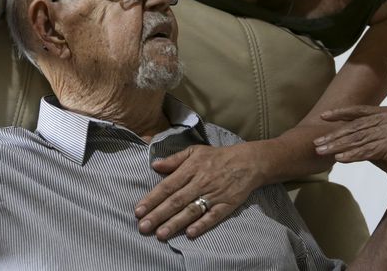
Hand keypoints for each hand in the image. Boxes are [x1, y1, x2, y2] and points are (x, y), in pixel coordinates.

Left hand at [135, 142, 262, 240]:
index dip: (152, 199)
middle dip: (158, 215)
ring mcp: (213, 194)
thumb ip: (174, 159)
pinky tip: (190, 234)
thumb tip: (155, 165)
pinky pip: (213, 216)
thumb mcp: (194, 151)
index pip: (167, 186)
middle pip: (176, 201)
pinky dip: (202, 225)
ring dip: (175, 223)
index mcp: (190, 169)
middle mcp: (200, 182)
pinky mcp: (226, 204)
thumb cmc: (217, 157)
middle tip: (143, 227)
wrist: (248, 162)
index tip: (138, 211)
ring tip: (161, 234)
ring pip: (191, 211)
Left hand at [314, 106, 386, 186]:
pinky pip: (367, 151)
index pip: (359, 110)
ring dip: (338, 146)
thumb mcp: (376, 140)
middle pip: (356, 127)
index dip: (340, 113)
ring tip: (322, 151)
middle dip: (334, 135)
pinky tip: (339, 158)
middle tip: (317, 142)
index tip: (323, 117)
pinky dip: (351, 155)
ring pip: (359, 139)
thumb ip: (361, 132)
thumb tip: (334, 133)